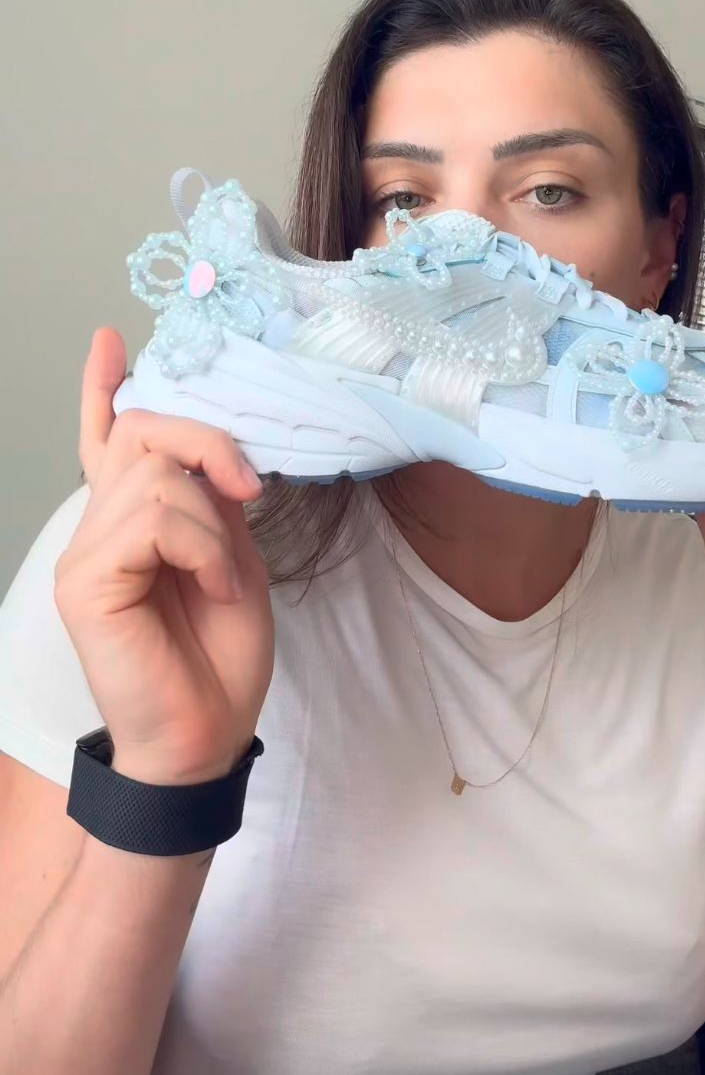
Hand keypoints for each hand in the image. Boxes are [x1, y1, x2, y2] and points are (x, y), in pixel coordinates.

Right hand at [53, 328, 274, 784]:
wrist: (206, 735)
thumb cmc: (220, 656)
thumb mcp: (233, 558)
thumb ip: (210, 500)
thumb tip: (204, 450)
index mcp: (134, 521)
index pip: (106, 441)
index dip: (105, 391)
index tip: (108, 341)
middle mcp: (100, 527)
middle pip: (142, 430)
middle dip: (207, 442)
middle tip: (247, 492)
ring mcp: (86, 552)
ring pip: (156, 474)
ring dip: (214, 524)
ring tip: (223, 579)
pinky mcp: (86, 580)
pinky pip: (154, 521)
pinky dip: (203, 549)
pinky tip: (211, 588)